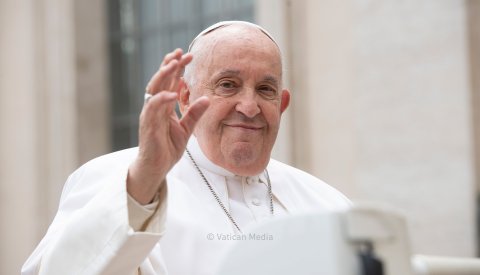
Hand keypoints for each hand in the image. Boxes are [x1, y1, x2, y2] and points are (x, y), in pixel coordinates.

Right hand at [127, 48, 209, 203]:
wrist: (156, 168)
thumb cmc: (167, 148)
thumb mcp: (186, 129)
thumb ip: (195, 113)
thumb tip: (207, 98)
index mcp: (163, 106)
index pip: (169, 82)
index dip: (177, 68)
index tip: (188, 56)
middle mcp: (154, 107)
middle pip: (161, 81)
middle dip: (170, 65)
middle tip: (182, 53)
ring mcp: (149, 115)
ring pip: (154, 89)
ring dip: (164, 75)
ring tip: (174, 64)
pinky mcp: (147, 125)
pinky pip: (152, 109)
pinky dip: (161, 99)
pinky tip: (171, 93)